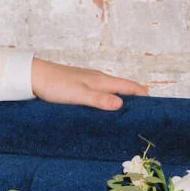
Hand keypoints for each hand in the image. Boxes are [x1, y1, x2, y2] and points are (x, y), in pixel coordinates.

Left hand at [30, 58, 147, 111]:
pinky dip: (107, 100)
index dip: (144, 95)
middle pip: (123, 88)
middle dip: (135, 98)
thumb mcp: (79, 95)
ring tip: (127, 114)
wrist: (34, 76)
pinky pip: (100, 92)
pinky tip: (103, 108)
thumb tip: (121, 105)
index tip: (155, 106)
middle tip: (145, 114)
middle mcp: (98, 79)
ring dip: (121, 100)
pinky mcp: (79, 85)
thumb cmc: (55, 85)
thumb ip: (99, 99)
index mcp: (102, 80)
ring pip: (111, 90)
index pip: (130, 87)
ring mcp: (89, 81)